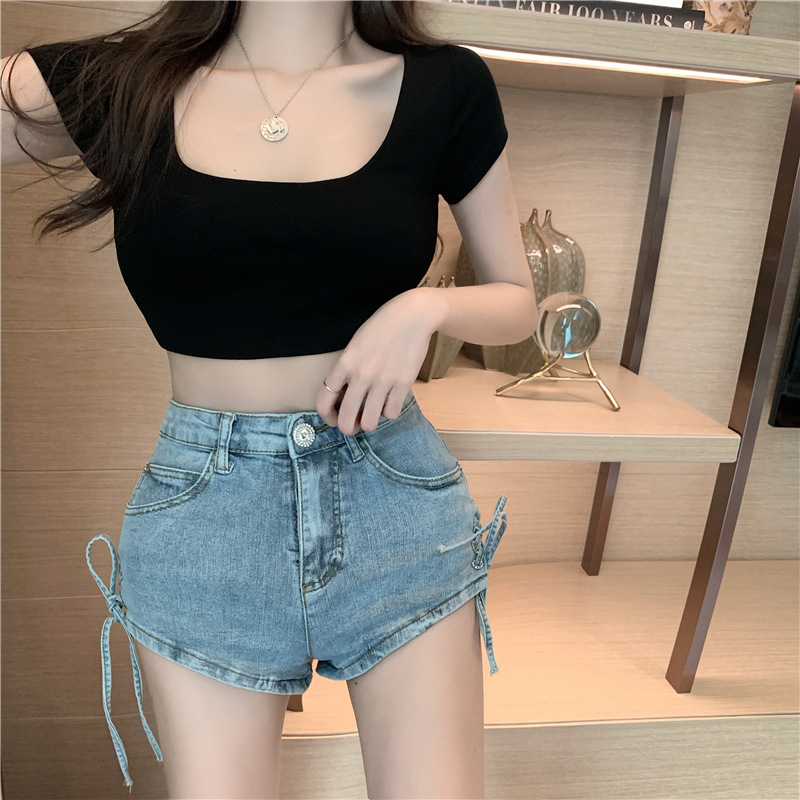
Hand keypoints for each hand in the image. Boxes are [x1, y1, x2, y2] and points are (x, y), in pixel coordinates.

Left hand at [316, 288, 444, 434]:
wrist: (412, 316)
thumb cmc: (381, 327)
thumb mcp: (355, 344)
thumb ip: (347, 369)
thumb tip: (344, 395)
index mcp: (344, 364)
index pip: (324, 402)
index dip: (327, 417)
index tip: (334, 419)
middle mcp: (361, 375)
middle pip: (346, 419)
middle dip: (348, 428)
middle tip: (354, 425)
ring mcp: (383, 380)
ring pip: (370, 422)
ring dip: (370, 422)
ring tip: (373, 414)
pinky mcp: (403, 383)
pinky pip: (392, 412)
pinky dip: (389, 411)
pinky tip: (390, 402)